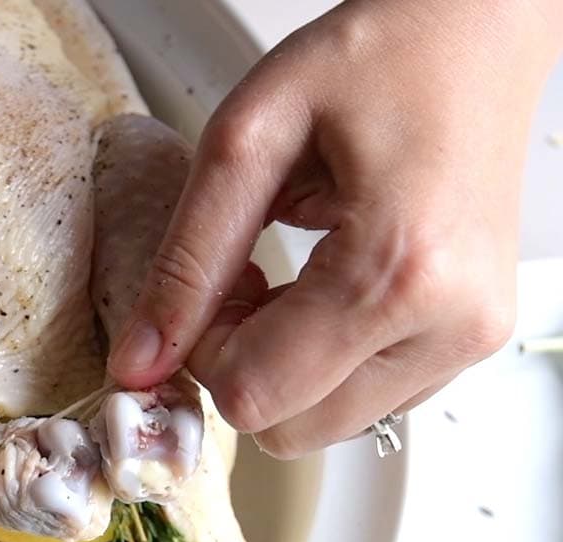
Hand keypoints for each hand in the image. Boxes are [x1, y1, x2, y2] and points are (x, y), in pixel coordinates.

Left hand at [108, 0, 562, 457]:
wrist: (474, 31)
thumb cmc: (376, 58)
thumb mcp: (248, 140)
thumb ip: (186, 262)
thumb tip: (139, 361)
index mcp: (398, 271)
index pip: (254, 395)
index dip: (202, 352)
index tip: (210, 286)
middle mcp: (451, 324)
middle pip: (290, 429)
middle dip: (240, 366)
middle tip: (243, 283)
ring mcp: (469, 340)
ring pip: (325, 426)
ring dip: (281, 370)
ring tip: (288, 279)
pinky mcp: (470, 341)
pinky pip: (365, 400)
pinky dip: (322, 364)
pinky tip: (322, 294)